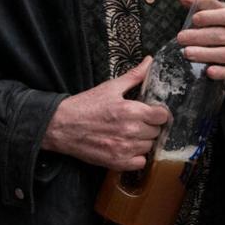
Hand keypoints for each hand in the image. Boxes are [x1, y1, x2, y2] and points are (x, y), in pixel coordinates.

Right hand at [41, 57, 169, 169]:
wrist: (61, 126)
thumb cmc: (85, 105)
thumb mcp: (110, 87)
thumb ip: (134, 75)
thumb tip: (149, 61)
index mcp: (131, 110)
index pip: (162, 116)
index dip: (158, 113)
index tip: (151, 112)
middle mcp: (130, 131)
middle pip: (156, 131)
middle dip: (149, 126)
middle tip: (137, 121)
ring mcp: (124, 149)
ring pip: (149, 147)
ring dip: (143, 141)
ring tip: (129, 133)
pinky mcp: (116, 163)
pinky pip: (140, 163)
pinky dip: (136, 157)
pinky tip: (126, 147)